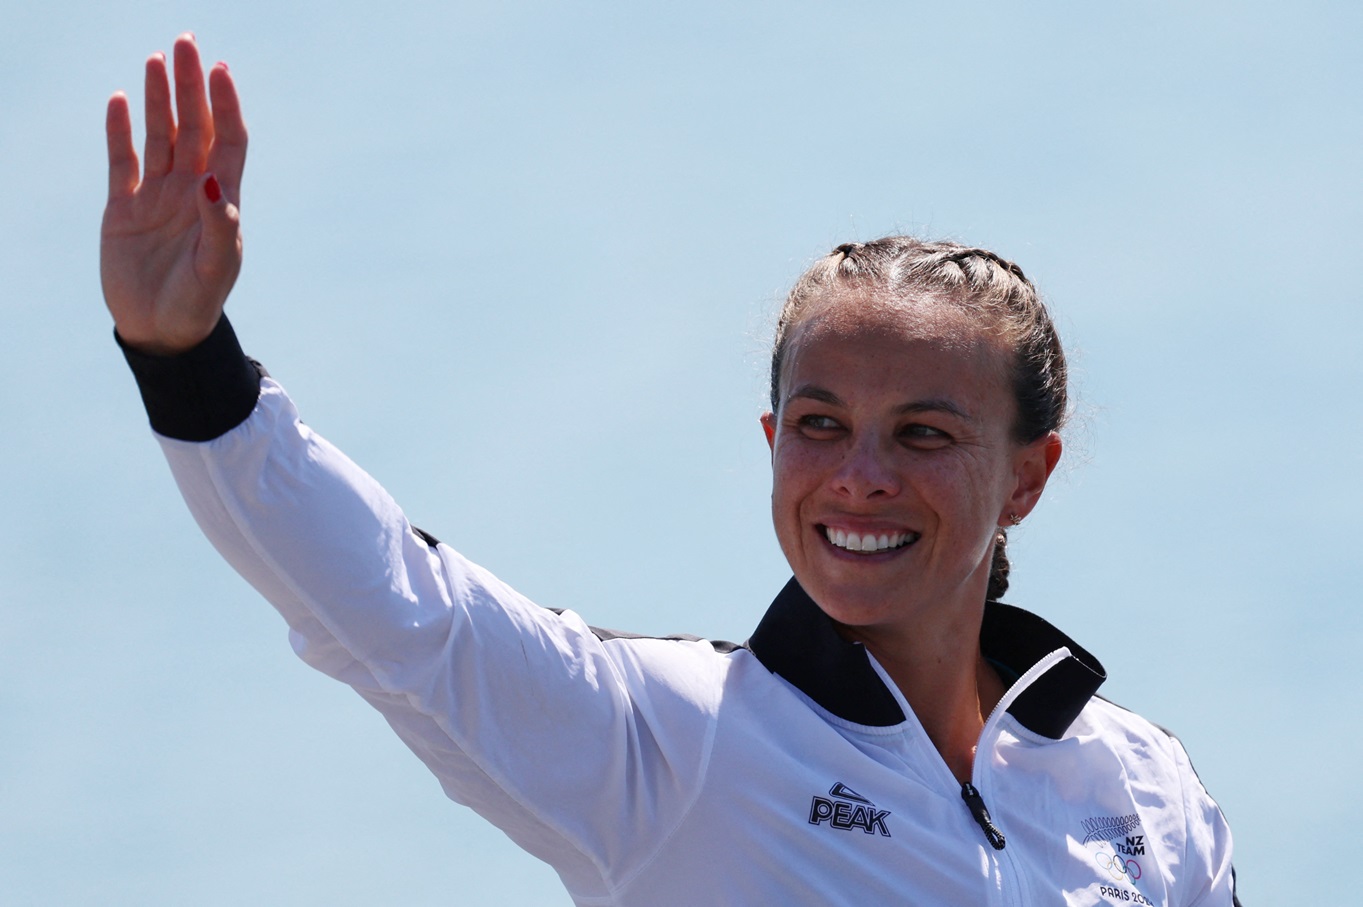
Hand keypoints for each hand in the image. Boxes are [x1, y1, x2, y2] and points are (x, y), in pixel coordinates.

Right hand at [101, 34, 247, 354]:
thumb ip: (219, 224)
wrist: (161, 332)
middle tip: (185, 43)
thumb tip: (214, 181)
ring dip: (159, 99)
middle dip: (190, 86)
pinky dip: (120, 132)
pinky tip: (119, 101)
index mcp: (222, 200)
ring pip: (159, 136)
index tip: (221, 70)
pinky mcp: (124, 208)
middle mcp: (192, 190)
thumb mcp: (215, 266)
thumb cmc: (199, 302)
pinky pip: (122, 161)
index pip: (229, 140)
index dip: (226, 105)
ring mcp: (158, 196)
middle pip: (194, 126)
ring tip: (156, 60)